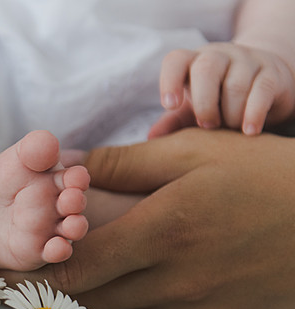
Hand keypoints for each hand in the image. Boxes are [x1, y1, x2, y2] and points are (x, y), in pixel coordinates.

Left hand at [12, 128, 294, 308]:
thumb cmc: (260, 176)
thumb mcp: (193, 152)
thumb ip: (124, 163)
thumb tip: (67, 167)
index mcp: (163, 231)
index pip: (76, 266)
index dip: (37, 272)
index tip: (12, 270)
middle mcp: (176, 281)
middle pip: (88, 302)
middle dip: (50, 295)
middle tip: (22, 289)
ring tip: (57, 301)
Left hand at [150, 42, 294, 136]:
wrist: (262, 84)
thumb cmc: (217, 99)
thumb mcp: (192, 110)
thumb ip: (172, 122)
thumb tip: (151, 139)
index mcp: (192, 62)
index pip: (176, 60)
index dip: (169, 81)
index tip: (170, 105)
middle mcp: (218, 55)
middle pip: (206, 70)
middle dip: (204, 104)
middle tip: (207, 126)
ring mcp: (247, 61)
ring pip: (235, 85)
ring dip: (229, 114)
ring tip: (229, 129)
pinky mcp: (272, 73)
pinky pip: (262, 91)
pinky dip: (253, 114)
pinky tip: (249, 131)